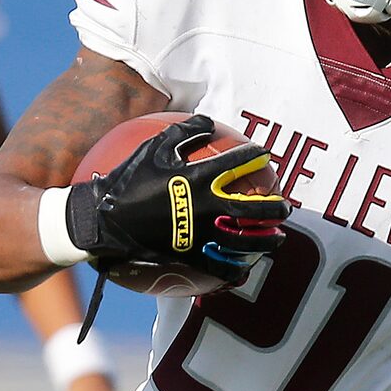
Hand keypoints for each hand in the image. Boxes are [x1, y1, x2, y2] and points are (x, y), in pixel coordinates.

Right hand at [68, 115, 290, 290]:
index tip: (265, 155)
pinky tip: (244, 270)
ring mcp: (200, 234)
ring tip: (278, 238)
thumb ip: (184, 131)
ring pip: (245, 240)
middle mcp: (206, 207)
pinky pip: (218, 266)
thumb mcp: (153, 147)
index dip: (254, 157)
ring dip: (267, 240)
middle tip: (285, 205)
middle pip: (253, 209)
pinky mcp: (190, 256)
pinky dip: (234, 270)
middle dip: (275, 207)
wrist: (105, 219)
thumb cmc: (127, 179)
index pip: (237, 163)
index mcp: (199, 178)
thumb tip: (208, 120)